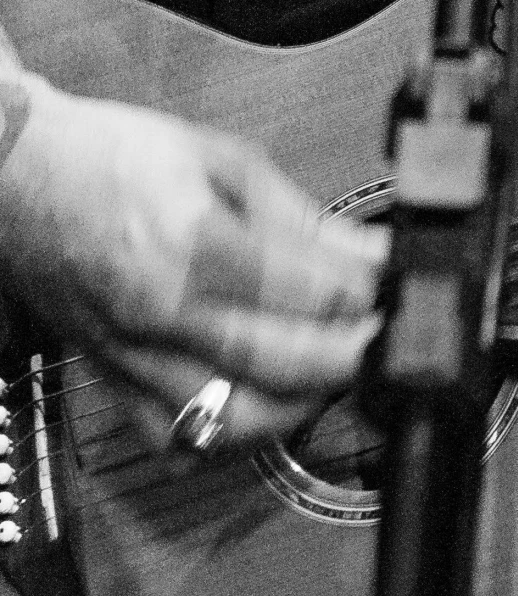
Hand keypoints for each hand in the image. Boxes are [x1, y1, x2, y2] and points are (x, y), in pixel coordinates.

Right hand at [0, 79, 384, 450]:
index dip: (373, 296)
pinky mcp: (112, 380)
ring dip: (303, 404)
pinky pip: (176, 438)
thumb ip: (303, 220)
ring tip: (332, 368)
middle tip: (383, 335)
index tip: (401, 289)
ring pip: (238, 420)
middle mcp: (160, 313)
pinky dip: (227, 433)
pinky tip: (261, 402)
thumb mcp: (224, 162)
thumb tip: (371, 253)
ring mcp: (132, 356)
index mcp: (193, 247)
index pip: (316, 296)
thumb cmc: (107, 158)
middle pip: (288, 365)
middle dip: (355, 355)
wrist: (13, 176)